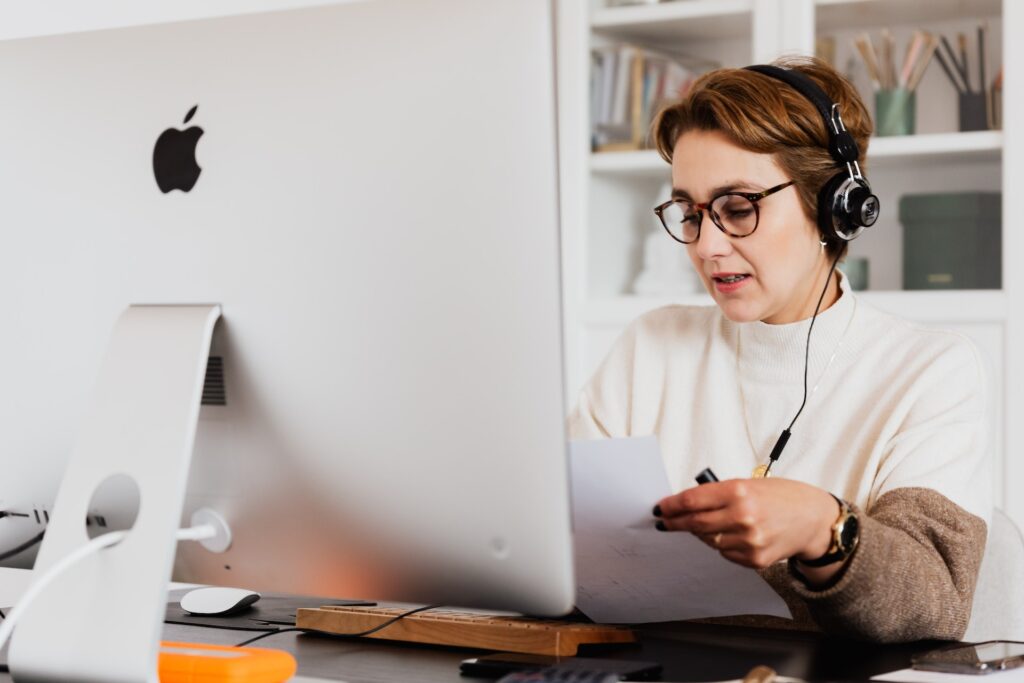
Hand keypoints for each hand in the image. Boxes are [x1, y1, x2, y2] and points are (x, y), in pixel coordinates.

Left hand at [653, 478, 838, 570]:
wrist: (813, 519)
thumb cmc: (781, 497)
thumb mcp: (750, 484)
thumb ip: (719, 494)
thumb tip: (686, 503)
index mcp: (739, 492)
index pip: (693, 500)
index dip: (672, 505)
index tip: (660, 508)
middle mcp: (743, 517)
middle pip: (695, 523)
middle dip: (676, 522)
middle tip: (665, 521)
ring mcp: (749, 541)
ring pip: (709, 540)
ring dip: (703, 533)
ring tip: (712, 524)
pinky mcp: (755, 559)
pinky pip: (725, 553)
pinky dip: (723, 545)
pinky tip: (734, 535)